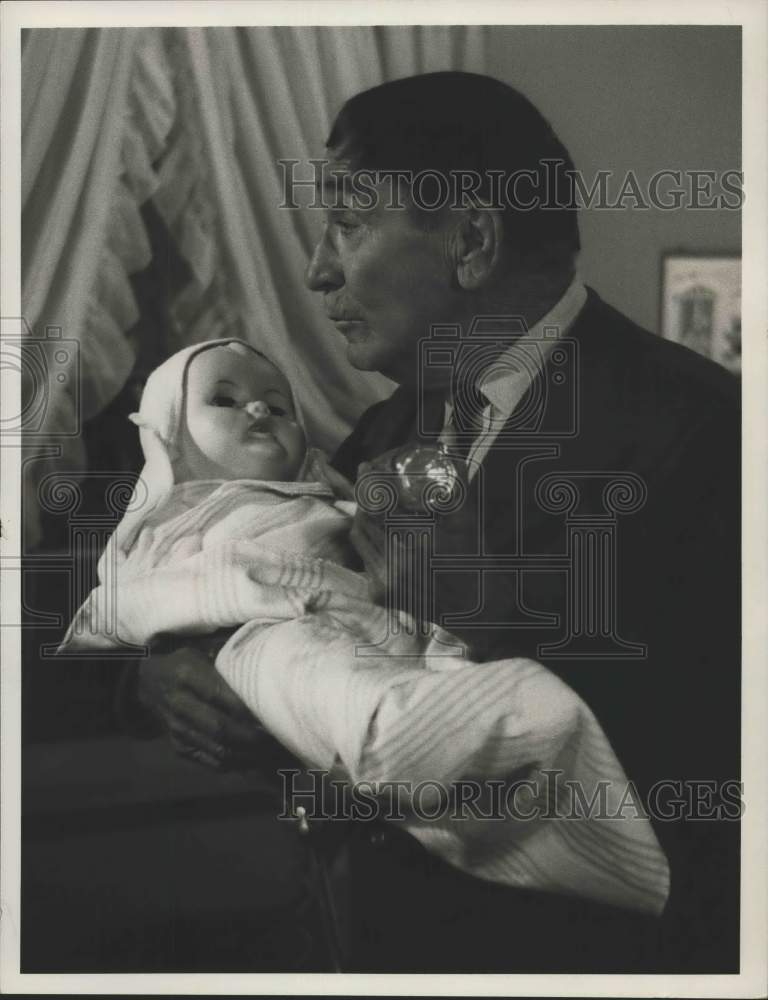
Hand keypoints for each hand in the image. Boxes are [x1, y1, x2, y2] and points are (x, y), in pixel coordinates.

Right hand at [136, 646, 279, 770]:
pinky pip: (210, 760)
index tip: (272, 714)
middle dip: (252, 737)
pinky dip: (235, 763)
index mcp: (187, 675)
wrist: (146, 681)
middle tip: (277, 737)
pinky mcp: (178, 746)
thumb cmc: (183, 662)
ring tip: (271, 752)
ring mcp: (177, 729)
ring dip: (248, 754)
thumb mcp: (201, 652)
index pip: (222, 696)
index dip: (247, 709)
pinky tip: (253, 759)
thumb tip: (266, 666)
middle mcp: (179, 704)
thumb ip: (228, 661)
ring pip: (218, 749)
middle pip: (220, 728)